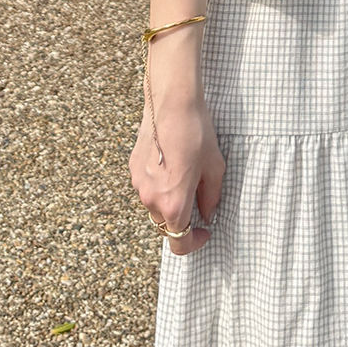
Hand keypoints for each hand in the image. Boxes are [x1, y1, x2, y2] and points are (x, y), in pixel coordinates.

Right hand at [129, 38, 225, 255]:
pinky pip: (147, 186)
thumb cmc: (197, 133)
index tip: (205, 231)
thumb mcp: (215, 168)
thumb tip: (207, 213)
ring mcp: (138, 184)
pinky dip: (159, 183)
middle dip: (182, 217)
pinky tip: (172, 162)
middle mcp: (151, 199)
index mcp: (173, 203)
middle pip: (166, 223)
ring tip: (186, 173)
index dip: (193, 243)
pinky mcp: (133, 168)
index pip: (178, 243)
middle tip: (199, 197)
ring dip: (169, 199)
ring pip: (155, 205)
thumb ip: (211, 197)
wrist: (172, 103)